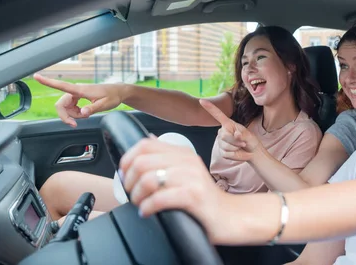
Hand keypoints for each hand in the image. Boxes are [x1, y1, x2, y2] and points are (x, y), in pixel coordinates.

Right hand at [33, 73, 124, 126]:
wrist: (118, 92)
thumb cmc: (113, 96)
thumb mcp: (105, 105)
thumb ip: (93, 109)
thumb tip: (83, 113)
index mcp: (81, 90)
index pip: (62, 85)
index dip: (48, 81)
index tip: (36, 76)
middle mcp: (76, 90)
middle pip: (61, 104)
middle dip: (66, 116)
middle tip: (76, 124)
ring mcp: (76, 94)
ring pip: (65, 107)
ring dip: (72, 115)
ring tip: (86, 115)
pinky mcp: (78, 97)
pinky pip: (70, 107)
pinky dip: (75, 112)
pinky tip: (84, 112)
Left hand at [119, 138, 233, 241]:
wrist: (230, 216)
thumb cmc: (204, 198)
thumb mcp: (187, 170)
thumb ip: (168, 156)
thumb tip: (148, 139)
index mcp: (183, 153)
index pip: (144, 145)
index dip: (127, 160)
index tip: (125, 176)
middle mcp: (187, 161)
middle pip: (142, 162)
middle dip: (129, 181)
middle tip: (132, 195)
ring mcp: (192, 177)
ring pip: (148, 179)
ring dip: (137, 196)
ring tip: (140, 205)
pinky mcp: (194, 195)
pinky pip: (159, 198)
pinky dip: (147, 207)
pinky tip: (147, 213)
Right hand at [199, 99, 263, 162]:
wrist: (252, 152)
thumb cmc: (250, 140)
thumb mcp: (248, 135)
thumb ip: (242, 134)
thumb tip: (236, 134)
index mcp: (228, 124)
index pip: (218, 115)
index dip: (210, 108)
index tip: (201, 100)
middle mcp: (222, 132)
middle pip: (225, 136)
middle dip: (236, 141)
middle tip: (243, 143)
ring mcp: (221, 142)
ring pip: (226, 146)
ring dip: (237, 148)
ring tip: (242, 147)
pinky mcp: (222, 152)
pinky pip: (227, 154)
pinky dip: (236, 155)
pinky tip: (239, 153)